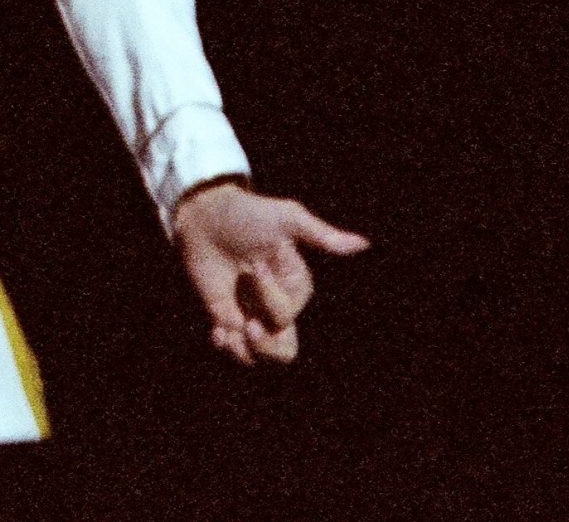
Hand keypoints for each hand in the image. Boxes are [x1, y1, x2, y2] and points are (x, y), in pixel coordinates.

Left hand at [172, 181, 367, 365]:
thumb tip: (365, 243)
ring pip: (260, 356)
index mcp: (295, 288)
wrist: (203, 214)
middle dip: (266, 347)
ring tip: (227, 334)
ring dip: (245, 352)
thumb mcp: (286, 218)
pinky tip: (217, 331)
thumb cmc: (247, 213)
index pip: (289, 312)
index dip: (271, 297)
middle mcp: (276, 306)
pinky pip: (233, 347)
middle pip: (285, 350)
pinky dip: (226, 346)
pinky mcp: (225, 315)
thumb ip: (321, 235)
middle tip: (247, 326)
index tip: (254, 266)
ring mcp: (250, 312)